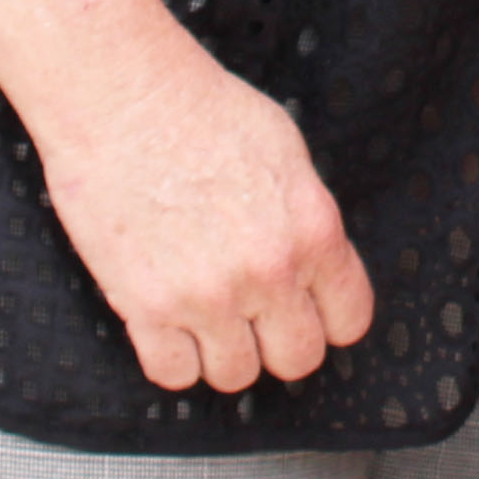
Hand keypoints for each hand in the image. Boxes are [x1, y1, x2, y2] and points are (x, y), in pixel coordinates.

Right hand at [29, 38, 373, 393]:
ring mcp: (208, 296)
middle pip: (297, 358)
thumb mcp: (288, 155)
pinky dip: (173, 357)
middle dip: (280, 342)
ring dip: (224, 351)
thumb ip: (306, 219)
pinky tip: (172, 325)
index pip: (349, 318)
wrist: (129, 103)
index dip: (331, 318)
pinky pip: (172, 373)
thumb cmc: (202, 112)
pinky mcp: (148, 307)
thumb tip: (315, 260)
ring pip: (235, 375)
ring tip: (211, 318)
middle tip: (260, 320)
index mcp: (312, 229)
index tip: (315, 315)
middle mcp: (268, 271)